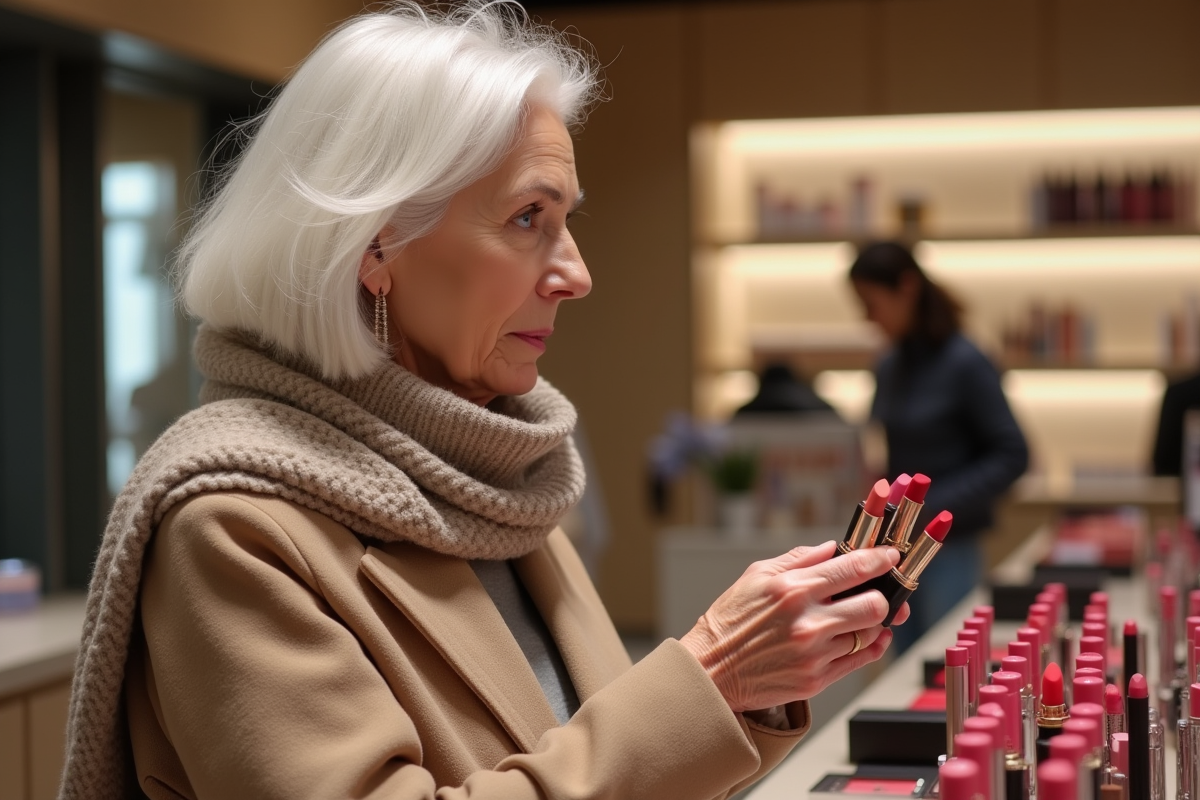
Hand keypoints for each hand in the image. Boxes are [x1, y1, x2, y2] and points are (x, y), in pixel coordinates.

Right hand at [679, 541, 908, 712]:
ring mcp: (814, 654)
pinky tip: (867, 636)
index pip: (852, 569)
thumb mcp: (756, 575)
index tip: (890, 557)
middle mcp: (807, 622)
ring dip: (873, 622)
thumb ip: (798, 559)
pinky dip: (870, 646)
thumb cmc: (729, 621)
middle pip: (874, 605)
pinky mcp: (816, 680)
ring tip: (863, 614)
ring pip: (870, 633)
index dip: (880, 559)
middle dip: (883, 595)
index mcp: (792, 589)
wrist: (710, 670)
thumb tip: (831, 548)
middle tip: (880, 590)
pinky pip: (860, 660)